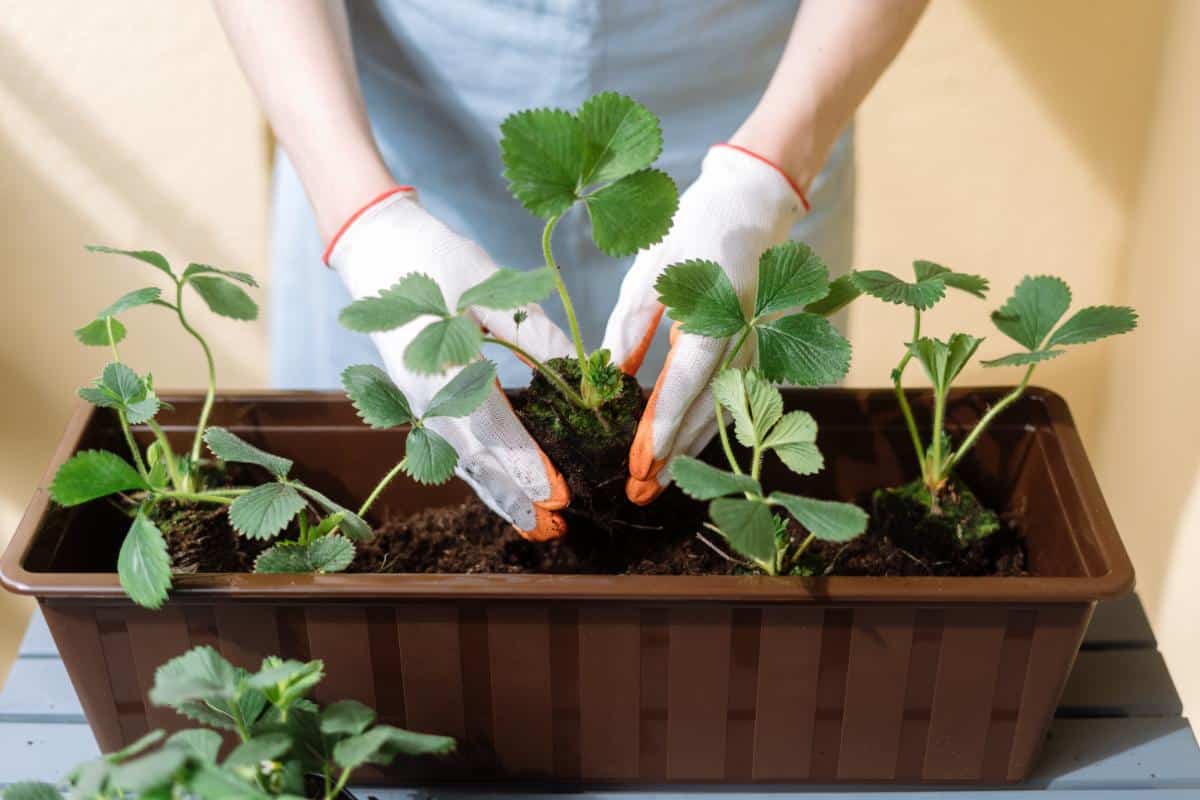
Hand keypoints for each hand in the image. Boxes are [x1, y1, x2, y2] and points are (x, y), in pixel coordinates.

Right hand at [328, 188, 573, 539]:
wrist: (375, 244)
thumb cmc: (437, 258)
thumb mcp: (491, 288)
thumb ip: (535, 336)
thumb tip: (582, 375)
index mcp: (442, 367)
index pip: (492, 429)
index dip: (527, 464)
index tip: (559, 493)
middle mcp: (424, 396)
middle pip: (474, 460)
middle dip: (515, 497)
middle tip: (554, 527)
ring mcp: (416, 402)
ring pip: (460, 461)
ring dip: (497, 495)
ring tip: (534, 525)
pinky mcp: (417, 399)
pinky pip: (450, 446)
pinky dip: (480, 473)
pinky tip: (504, 490)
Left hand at [601, 145, 808, 503]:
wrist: (752, 203)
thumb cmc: (693, 230)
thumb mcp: (651, 271)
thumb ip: (631, 327)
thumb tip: (611, 378)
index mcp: (712, 317)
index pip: (682, 387)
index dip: (658, 431)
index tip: (636, 465)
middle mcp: (740, 340)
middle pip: (705, 413)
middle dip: (672, 458)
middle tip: (638, 494)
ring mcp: (753, 347)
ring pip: (723, 413)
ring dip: (691, 451)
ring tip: (658, 483)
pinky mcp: (755, 349)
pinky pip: (733, 399)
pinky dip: (708, 428)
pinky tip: (685, 448)